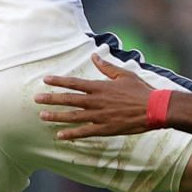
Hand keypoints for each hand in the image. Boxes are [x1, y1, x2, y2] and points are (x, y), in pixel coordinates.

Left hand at [35, 59, 155, 139]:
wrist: (155, 108)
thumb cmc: (141, 90)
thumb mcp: (124, 74)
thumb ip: (106, 67)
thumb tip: (95, 56)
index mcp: (100, 87)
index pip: (74, 83)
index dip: (59, 81)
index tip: (45, 80)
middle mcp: (97, 101)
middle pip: (69, 100)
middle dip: (51, 99)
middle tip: (36, 99)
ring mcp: (100, 116)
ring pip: (73, 116)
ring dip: (56, 116)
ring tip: (42, 116)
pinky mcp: (106, 129)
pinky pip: (85, 132)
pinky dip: (72, 134)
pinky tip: (60, 135)